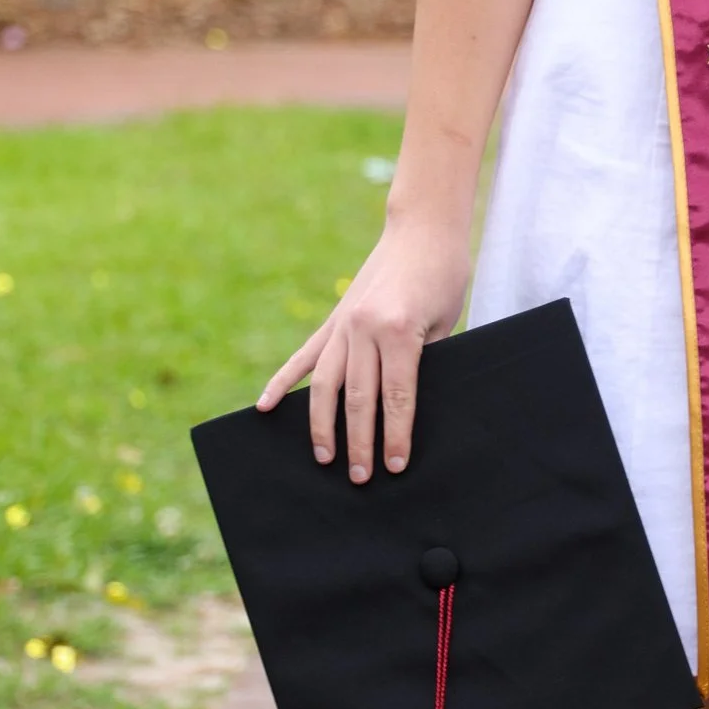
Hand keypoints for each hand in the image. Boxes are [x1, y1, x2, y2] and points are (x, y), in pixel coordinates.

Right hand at [256, 209, 473, 480]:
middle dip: (360, 442)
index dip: (396, 434)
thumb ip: (420, 362)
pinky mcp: (333, 320)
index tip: (394, 466)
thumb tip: (402, 408)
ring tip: (325, 459)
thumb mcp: (443, 324)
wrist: (423, 230)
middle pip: (358, 398)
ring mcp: (343, 324)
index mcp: (396, 331)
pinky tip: (264, 408)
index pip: (396, 396)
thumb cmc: (444, 278)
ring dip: (322, 425)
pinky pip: (303, 357)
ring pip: (325, 385)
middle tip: (362, 478)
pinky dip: (281, 383)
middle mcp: (363, 329)